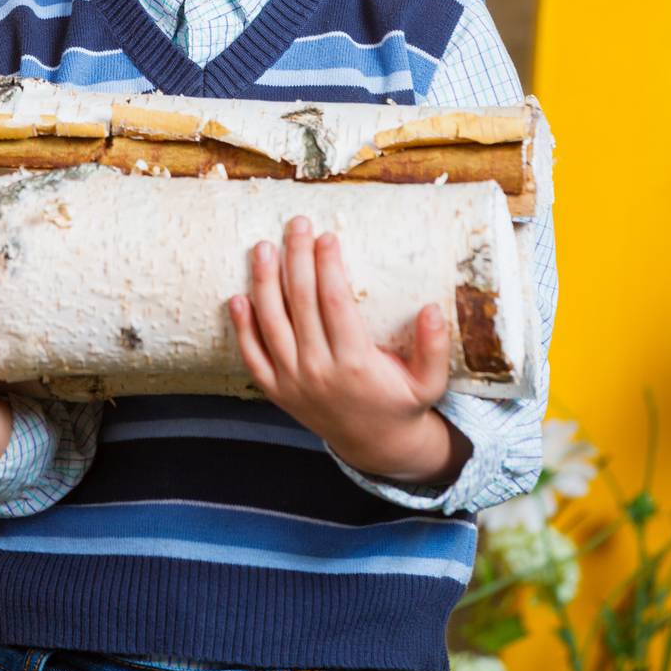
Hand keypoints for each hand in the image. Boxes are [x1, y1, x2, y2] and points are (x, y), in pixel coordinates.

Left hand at [228, 215, 454, 476]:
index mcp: (356, 364)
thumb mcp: (430, 383)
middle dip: (297, 258)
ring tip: (263, 247)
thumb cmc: (401, 404)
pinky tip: (237, 297)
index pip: (335, 303)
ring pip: (272, 324)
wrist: (374, 446)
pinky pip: (253, 356)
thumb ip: (434, 347)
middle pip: (301, 304)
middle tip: (296, 224)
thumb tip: (433, 308)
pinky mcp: (276, 391)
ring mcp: (293, 382)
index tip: (327, 236)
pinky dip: (242, 327)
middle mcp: (319, 371)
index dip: (328, 267)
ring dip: (264, 282)